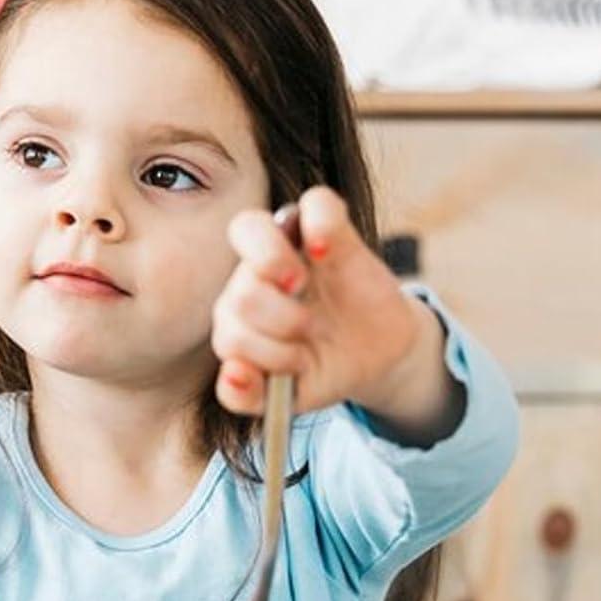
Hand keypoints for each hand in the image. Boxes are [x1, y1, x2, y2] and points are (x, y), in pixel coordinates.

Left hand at [212, 185, 454, 435]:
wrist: (375, 354)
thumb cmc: (321, 369)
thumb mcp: (287, 398)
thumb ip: (249, 396)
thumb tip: (232, 375)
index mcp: (240, 315)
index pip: (225, 319)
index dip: (255, 343)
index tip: (293, 362)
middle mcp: (256, 275)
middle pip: (241, 291)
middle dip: (279, 325)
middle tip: (308, 333)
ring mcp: (292, 245)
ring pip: (251, 233)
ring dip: (283, 275)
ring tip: (311, 299)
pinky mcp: (332, 226)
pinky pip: (315, 202)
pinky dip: (319, 224)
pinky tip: (325, 253)